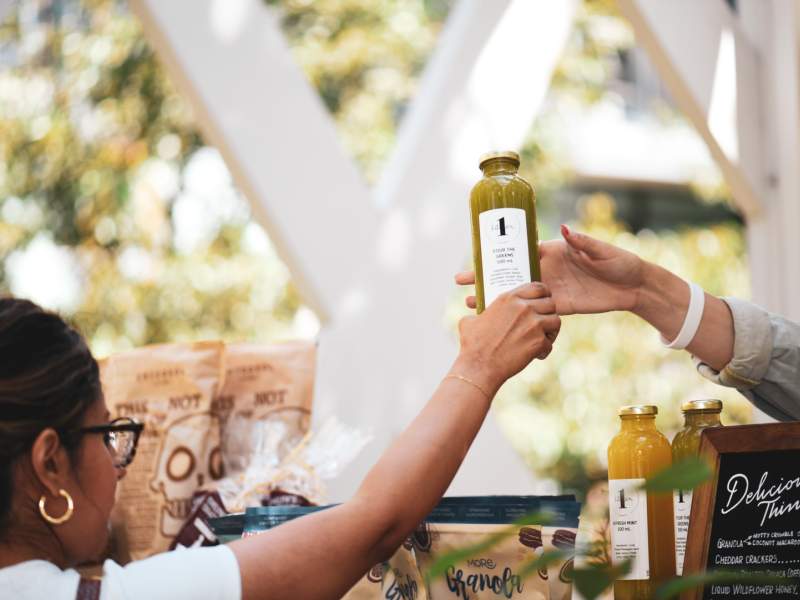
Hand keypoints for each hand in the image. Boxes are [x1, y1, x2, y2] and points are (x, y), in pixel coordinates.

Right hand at [454, 282, 560, 393]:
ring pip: (555, 321)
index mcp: (509, 298)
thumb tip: (471, 310)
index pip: (538, 287)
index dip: (543, 294)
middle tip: (542, 323)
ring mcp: (533, 324)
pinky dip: (544, 350)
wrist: (479, 366)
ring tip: (542, 338)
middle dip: (548, 313)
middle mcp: (523, 308)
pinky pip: (550, 343)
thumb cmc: (472, 345)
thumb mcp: (470, 321)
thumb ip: (477, 312)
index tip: (541, 301)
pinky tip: (535, 355)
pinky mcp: (538, 342)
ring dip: (550, 330)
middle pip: (550, 303)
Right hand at [456, 225, 644, 314]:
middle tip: (461, 283)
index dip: (497, 254)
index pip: (518, 251)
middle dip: (485, 277)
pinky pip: (532, 311)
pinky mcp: (558, 307)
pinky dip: (515, 315)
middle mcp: (547, 270)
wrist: (634, 287)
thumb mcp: (601, 250)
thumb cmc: (620, 262)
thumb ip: (582, 242)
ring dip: (494, 297)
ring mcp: (550, 289)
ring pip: (515, 293)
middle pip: (510, 272)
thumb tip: (565, 229)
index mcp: (553, 252)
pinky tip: (497, 318)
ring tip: (471, 303)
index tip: (476, 257)